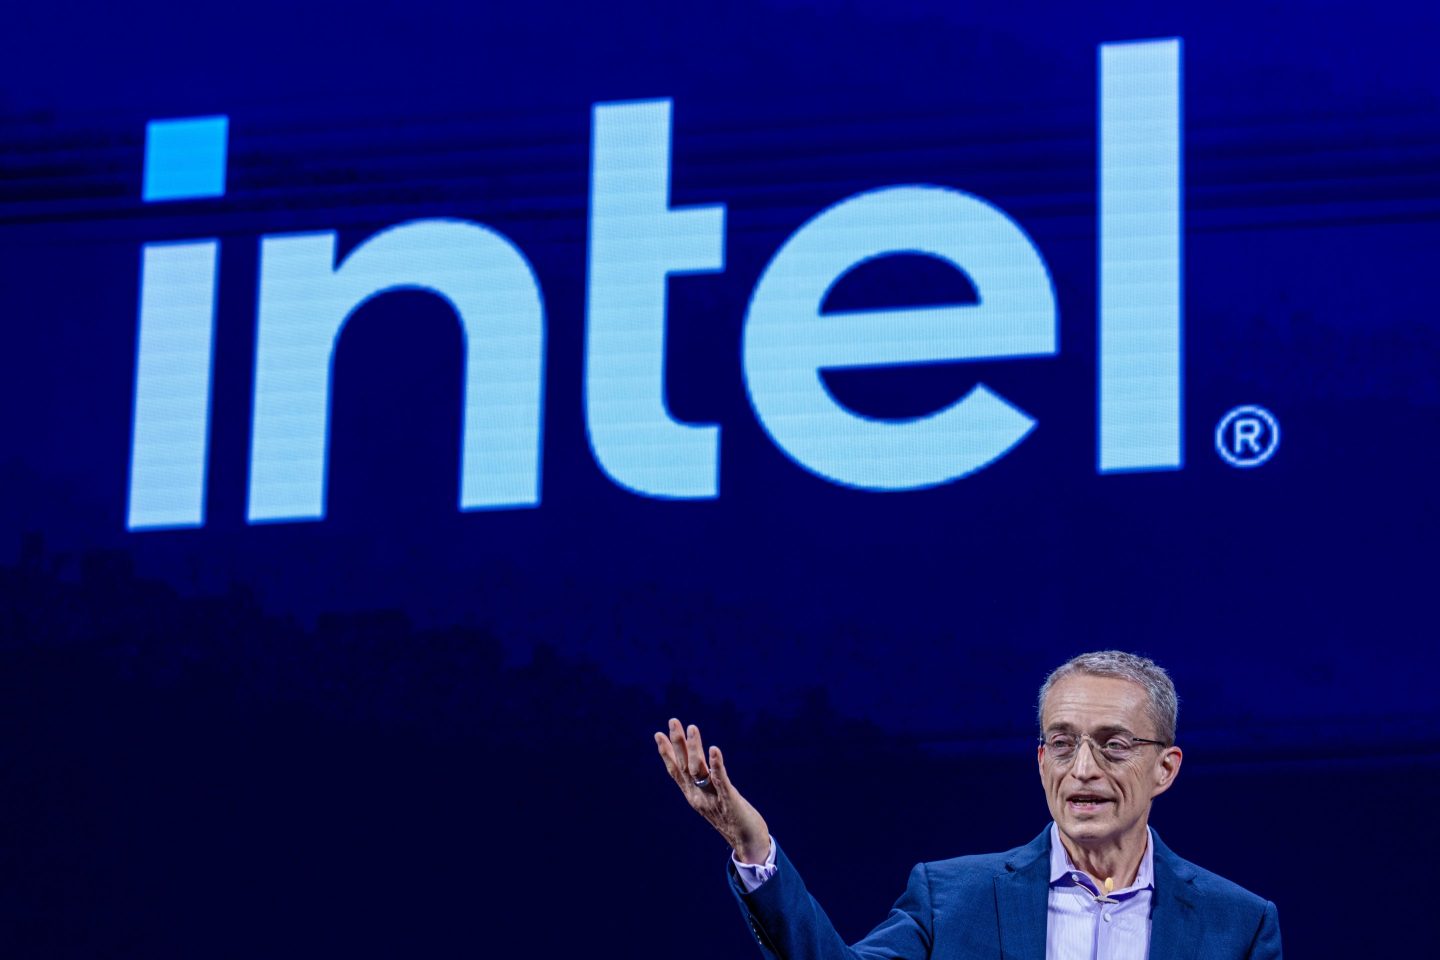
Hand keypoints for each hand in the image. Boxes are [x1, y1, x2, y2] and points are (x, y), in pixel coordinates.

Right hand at [655, 718, 770, 863]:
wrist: (748, 845)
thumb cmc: (732, 819)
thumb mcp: (712, 800)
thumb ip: (705, 785)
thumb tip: (698, 767)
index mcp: (693, 796)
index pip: (676, 771)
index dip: (666, 753)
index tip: (658, 734)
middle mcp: (698, 796)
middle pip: (684, 766)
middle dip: (678, 743)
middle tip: (673, 721)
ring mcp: (712, 798)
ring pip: (699, 770)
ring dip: (695, 748)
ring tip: (692, 727)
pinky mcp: (729, 800)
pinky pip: (721, 780)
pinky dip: (717, 764)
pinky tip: (714, 749)